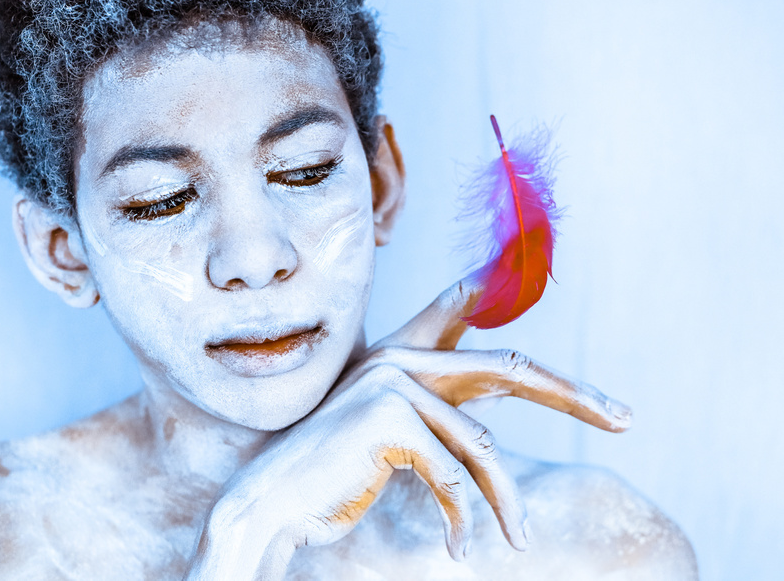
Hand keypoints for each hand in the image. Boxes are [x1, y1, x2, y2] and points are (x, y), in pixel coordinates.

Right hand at [185, 282, 631, 579]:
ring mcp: (393, 385)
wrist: (272, 501)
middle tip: (625, 417)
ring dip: (504, 501)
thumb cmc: (333, 477)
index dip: (538, 350)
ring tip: (515, 540)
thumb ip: (436, 417)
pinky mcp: (388, 419)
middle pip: (508, 370)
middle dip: (574, 394)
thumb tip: (483, 429)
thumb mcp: (393, 442)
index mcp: (404, 361)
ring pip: (482, 445)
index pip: (488, 351)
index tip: (595, 373)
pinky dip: (464, 516)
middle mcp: (401, 361)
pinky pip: (451, 474)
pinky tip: (460, 547)